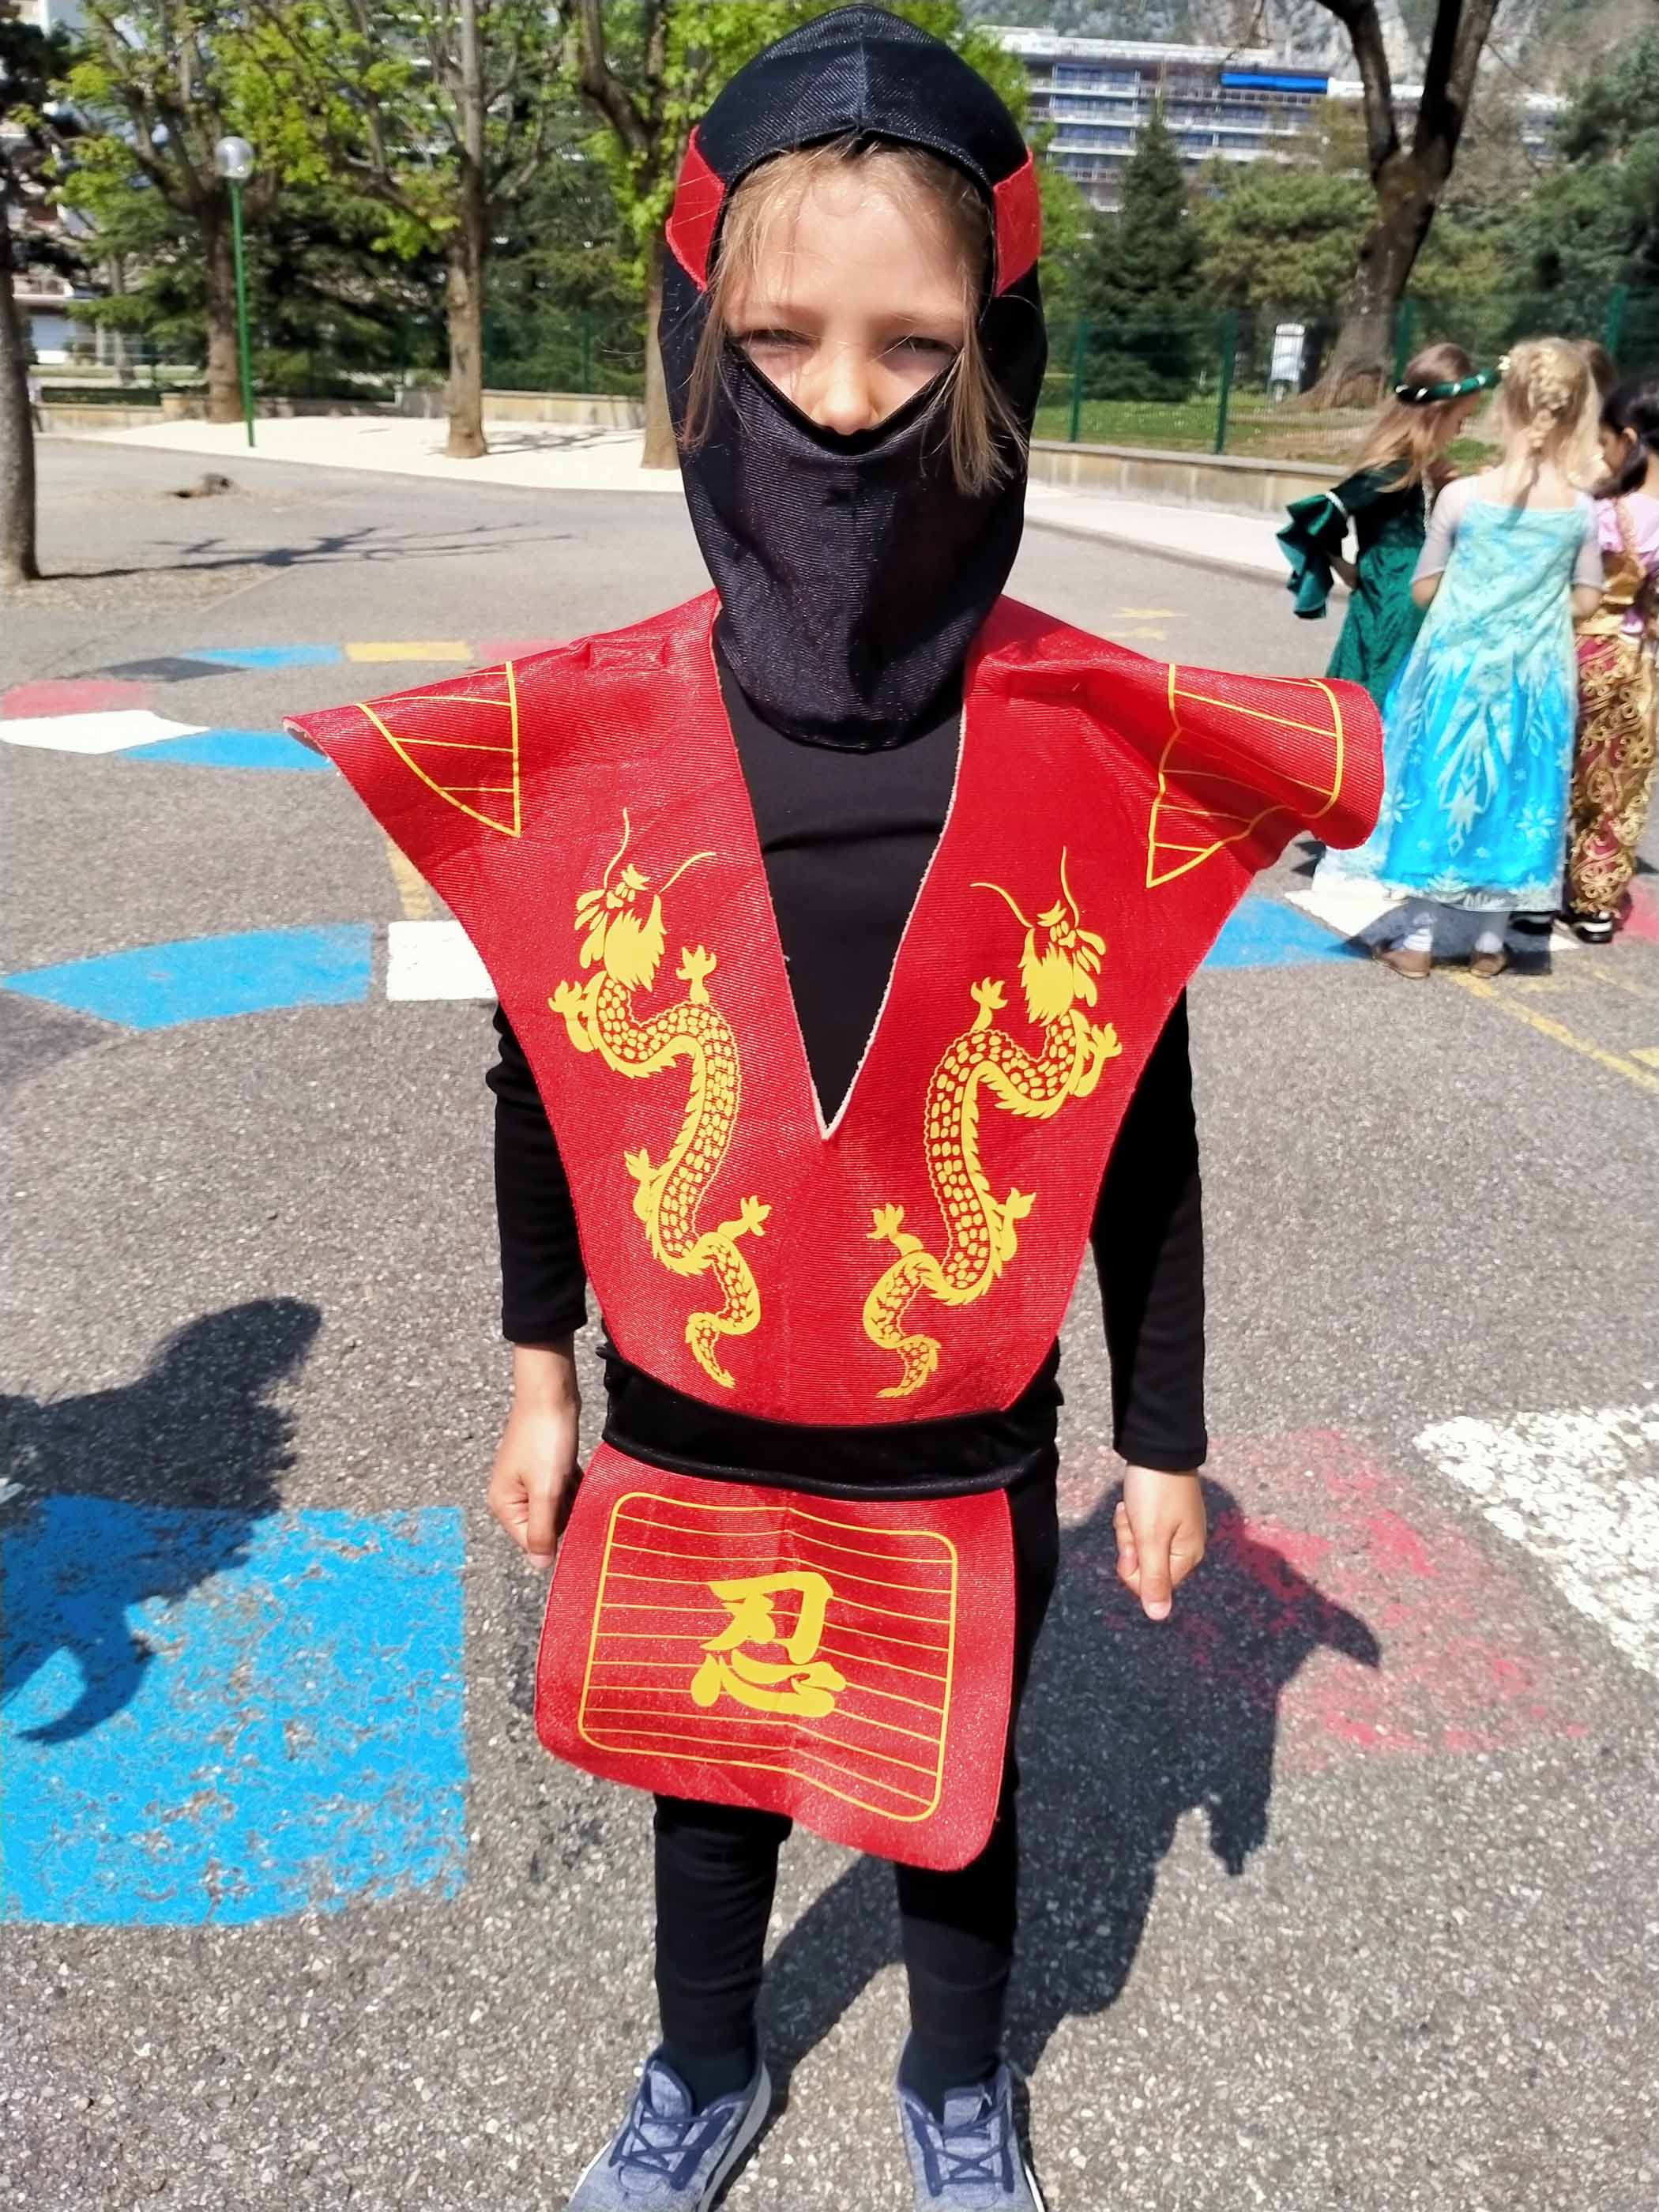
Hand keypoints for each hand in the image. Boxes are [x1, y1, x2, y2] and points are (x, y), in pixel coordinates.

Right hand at [487, 1341, 579, 1570]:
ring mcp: (527, 1480)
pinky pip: (561, 1488)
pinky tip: (580, 1472)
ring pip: (557, 1506)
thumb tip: (540, 1567)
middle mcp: (511, 1495)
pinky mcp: (543, 1466)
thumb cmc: (545, 1439)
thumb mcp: (545, 1489)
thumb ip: (541, 1529)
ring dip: (572, 1498)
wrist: (550, 1391)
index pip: (532, 1542)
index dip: (557, 1537)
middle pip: (546, 1525)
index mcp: (504, 1504)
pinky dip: (573, 1484)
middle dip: (566, 1514)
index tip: (579, 1524)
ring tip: (577, 1479)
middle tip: (578, 1495)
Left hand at [1113, 1464, 1205, 1621]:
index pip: (1149, 1585)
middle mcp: (1185, 1547)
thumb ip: (1154, 1578)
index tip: (1133, 1540)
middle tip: (1133, 1519)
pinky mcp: (1166, 1515)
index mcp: (1187, 1556)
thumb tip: (1158, 1616)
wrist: (1159, 1448)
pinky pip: (1142, 1528)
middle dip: (1130, 1544)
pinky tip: (1132, 1501)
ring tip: (1133, 1507)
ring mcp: (1176, 1530)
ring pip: (1139, 1546)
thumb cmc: (1155, 1494)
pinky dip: (1132, 1517)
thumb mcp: (1151, 1538)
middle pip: (1143, 1566)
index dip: (1132, 1566)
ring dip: (1129, 1528)